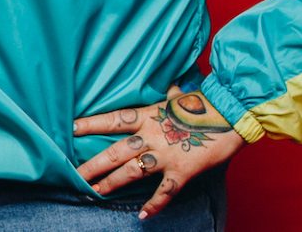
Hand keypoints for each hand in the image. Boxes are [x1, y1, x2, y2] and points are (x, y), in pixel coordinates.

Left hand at [73, 85, 243, 218]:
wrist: (230, 113)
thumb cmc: (203, 103)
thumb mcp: (178, 95)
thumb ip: (168, 94)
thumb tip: (170, 85)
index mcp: (147, 115)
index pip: (112, 119)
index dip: (90, 123)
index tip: (70, 128)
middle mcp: (151, 135)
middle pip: (115, 151)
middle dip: (93, 164)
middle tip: (74, 174)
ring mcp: (166, 154)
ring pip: (132, 171)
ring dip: (112, 183)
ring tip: (95, 192)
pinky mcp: (182, 170)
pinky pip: (165, 191)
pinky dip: (153, 205)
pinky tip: (142, 216)